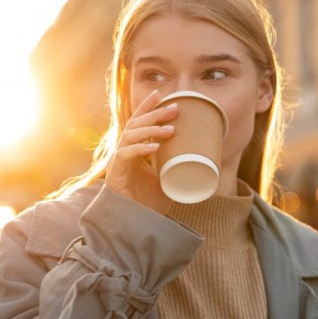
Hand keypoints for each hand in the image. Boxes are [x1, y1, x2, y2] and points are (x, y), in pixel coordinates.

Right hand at [104, 90, 177, 213]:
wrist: (137, 224)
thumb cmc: (150, 202)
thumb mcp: (168, 179)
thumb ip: (176, 166)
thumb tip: (202, 156)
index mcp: (135, 150)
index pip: (139, 122)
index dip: (147, 107)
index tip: (161, 94)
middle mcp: (124, 152)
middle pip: (136, 124)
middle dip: (154, 114)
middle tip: (174, 109)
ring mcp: (118, 162)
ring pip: (130, 136)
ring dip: (151, 130)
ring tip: (170, 130)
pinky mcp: (115, 174)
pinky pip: (126, 155)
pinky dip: (141, 150)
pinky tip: (155, 148)